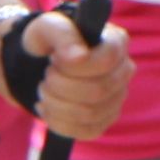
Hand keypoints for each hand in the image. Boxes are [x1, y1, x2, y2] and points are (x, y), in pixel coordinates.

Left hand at [13, 9, 131, 143]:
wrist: (36, 64)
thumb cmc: (46, 41)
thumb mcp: (47, 27)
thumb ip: (62, 34)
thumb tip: (79, 56)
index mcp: (116, 41)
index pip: (107, 59)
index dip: (77, 65)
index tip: (55, 58)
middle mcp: (124, 70)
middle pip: (98, 90)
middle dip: (61, 86)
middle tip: (46, 75)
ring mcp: (117, 98)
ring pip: (91, 114)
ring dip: (56, 104)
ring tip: (44, 90)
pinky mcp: (105, 120)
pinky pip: (87, 131)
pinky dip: (59, 122)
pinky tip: (47, 107)